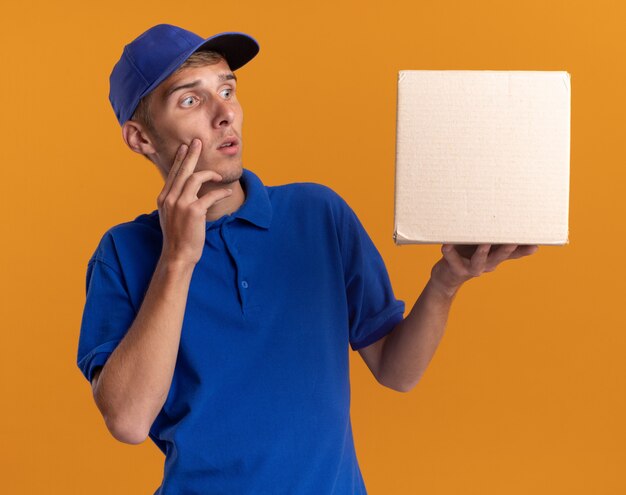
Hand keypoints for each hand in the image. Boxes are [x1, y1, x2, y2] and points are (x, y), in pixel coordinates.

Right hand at [156, 138, 232, 265]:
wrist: (177, 255)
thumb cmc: (178, 237)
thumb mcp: (171, 216)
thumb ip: (175, 201)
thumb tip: (184, 190)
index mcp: (164, 198)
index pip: (173, 173)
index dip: (180, 159)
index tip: (186, 147)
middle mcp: (169, 198)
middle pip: (182, 170)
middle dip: (191, 154)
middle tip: (198, 142)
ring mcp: (180, 204)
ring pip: (195, 179)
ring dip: (209, 174)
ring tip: (219, 175)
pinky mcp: (193, 211)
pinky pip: (210, 195)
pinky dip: (220, 192)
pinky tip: (227, 192)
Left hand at [429, 243, 538, 295]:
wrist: (447, 276)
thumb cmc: (467, 254)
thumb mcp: (483, 246)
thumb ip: (493, 237)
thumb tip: (506, 218)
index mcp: (496, 256)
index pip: (514, 253)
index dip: (524, 250)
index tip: (536, 244)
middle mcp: (487, 264)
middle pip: (500, 256)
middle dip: (506, 249)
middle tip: (513, 241)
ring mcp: (472, 268)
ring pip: (479, 261)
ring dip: (482, 252)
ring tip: (484, 243)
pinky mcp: (456, 269)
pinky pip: (452, 260)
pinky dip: (449, 252)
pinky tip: (446, 245)